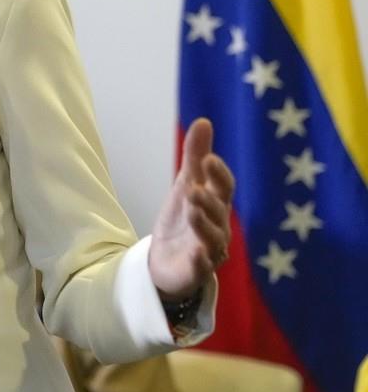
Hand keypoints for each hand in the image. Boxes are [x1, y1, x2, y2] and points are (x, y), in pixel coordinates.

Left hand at [149, 118, 235, 299]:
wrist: (168, 260)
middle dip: (208, 200)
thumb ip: (194, 156)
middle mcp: (218, 227)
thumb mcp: (186, 184)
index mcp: (216, 205)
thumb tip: (203, 121)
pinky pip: (201, 268)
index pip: (224, 188)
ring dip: (204, 225)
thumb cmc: (183, 219)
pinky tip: (196, 253)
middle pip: (219, 213)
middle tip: (193, 188)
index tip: (208, 159)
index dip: (218, 175)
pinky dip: (200, 261)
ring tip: (192, 210)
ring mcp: (208, 250)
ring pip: (212, 239)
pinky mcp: (195, 271)